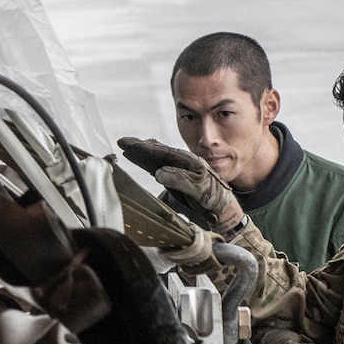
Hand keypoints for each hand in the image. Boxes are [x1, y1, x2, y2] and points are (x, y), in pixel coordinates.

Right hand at [116, 137, 244, 234]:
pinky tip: (140, 157)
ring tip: (126, 147)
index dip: (145, 148)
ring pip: (155, 157)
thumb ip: (179, 180)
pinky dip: (146, 160)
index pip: (162, 152)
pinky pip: (158, 165)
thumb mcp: (199, 189)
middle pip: (156, 151)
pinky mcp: (175, 174)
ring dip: (140, 152)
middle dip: (139, 146)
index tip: (130, 144)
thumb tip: (158, 173)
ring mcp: (178, 167)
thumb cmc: (213, 196)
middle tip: (122, 141)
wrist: (222, 203)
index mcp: (188, 160)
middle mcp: (181, 161)